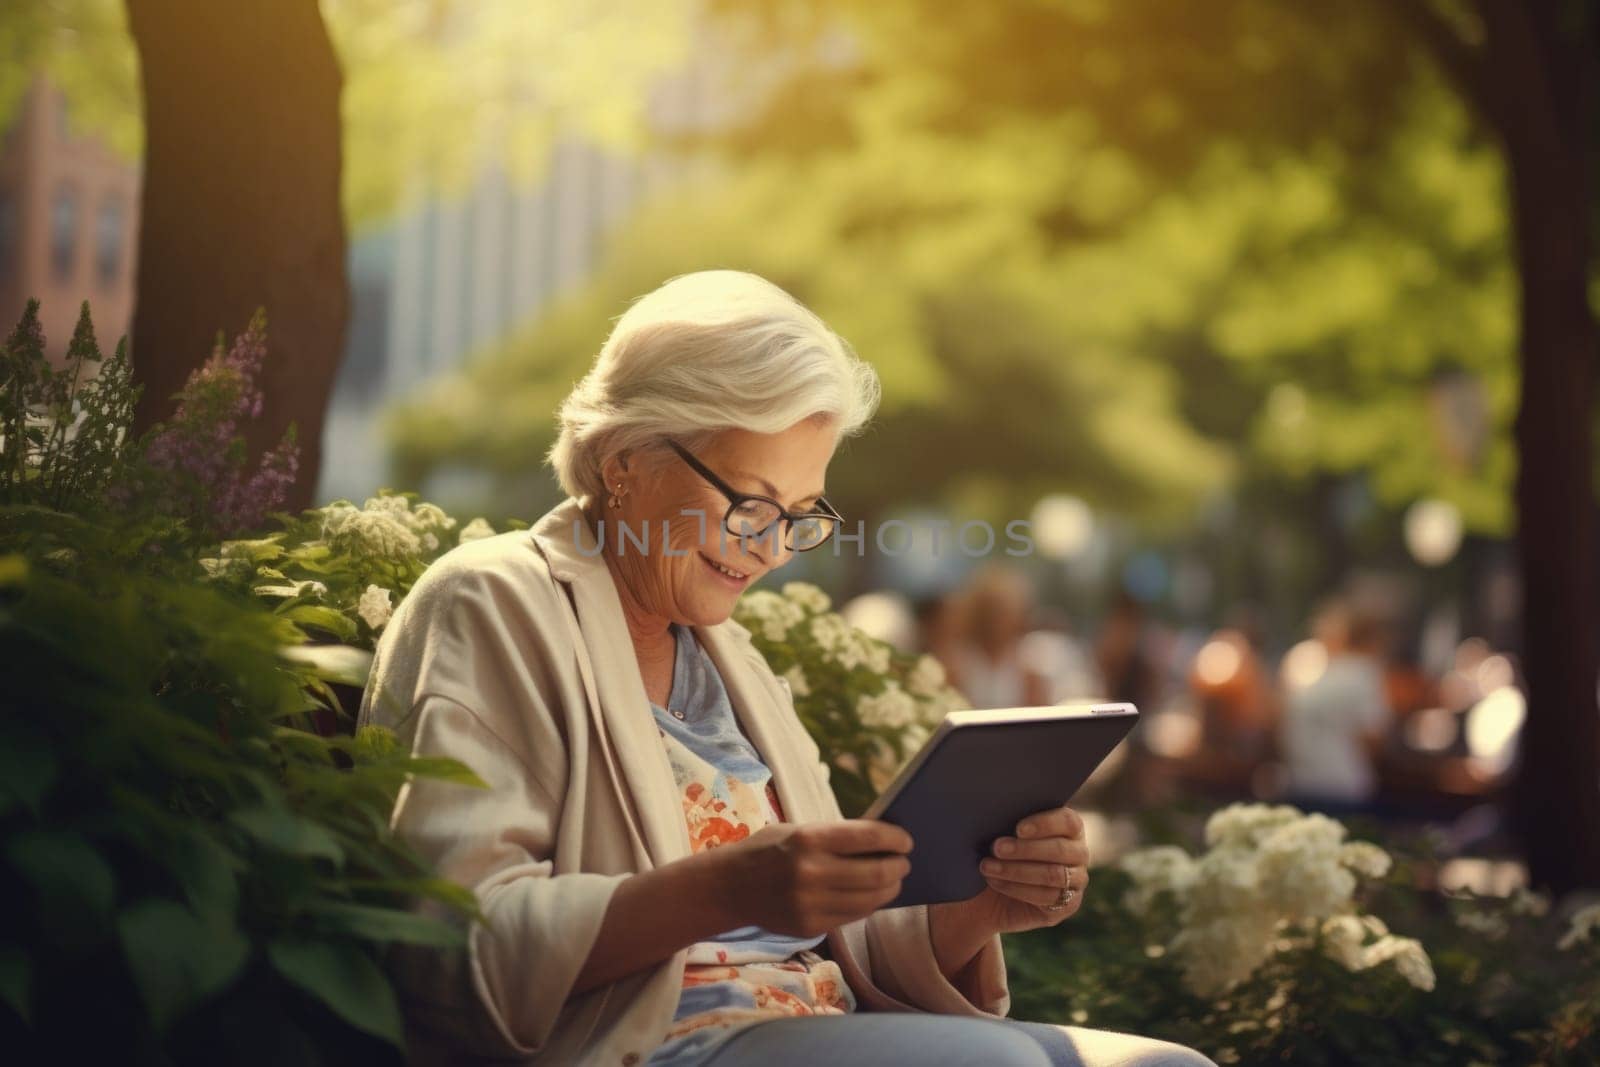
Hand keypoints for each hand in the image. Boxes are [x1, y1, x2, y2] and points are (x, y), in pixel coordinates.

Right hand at [710, 820, 912, 937]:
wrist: (727, 886)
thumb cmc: (767, 850)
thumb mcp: (798, 830)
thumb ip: (836, 837)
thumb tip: (884, 842)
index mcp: (809, 839)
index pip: (869, 837)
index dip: (896, 839)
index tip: (907, 840)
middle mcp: (811, 872)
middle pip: (876, 873)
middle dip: (899, 867)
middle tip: (904, 862)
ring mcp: (810, 904)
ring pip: (870, 900)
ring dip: (889, 889)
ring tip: (892, 880)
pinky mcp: (810, 927)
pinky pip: (852, 917)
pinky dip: (868, 905)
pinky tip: (870, 896)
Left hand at [960, 804, 1090, 934]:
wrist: (989, 894)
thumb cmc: (997, 853)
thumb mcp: (1001, 834)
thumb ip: (1008, 821)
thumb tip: (995, 810)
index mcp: (1068, 827)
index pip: (1068, 821)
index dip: (1044, 824)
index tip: (1018, 829)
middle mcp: (1078, 852)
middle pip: (1060, 849)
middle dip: (1025, 849)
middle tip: (996, 848)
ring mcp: (1076, 880)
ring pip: (1053, 874)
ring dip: (1017, 870)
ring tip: (988, 867)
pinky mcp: (1068, 905)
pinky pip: (1047, 897)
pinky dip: (1017, 889)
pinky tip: (996, 882)